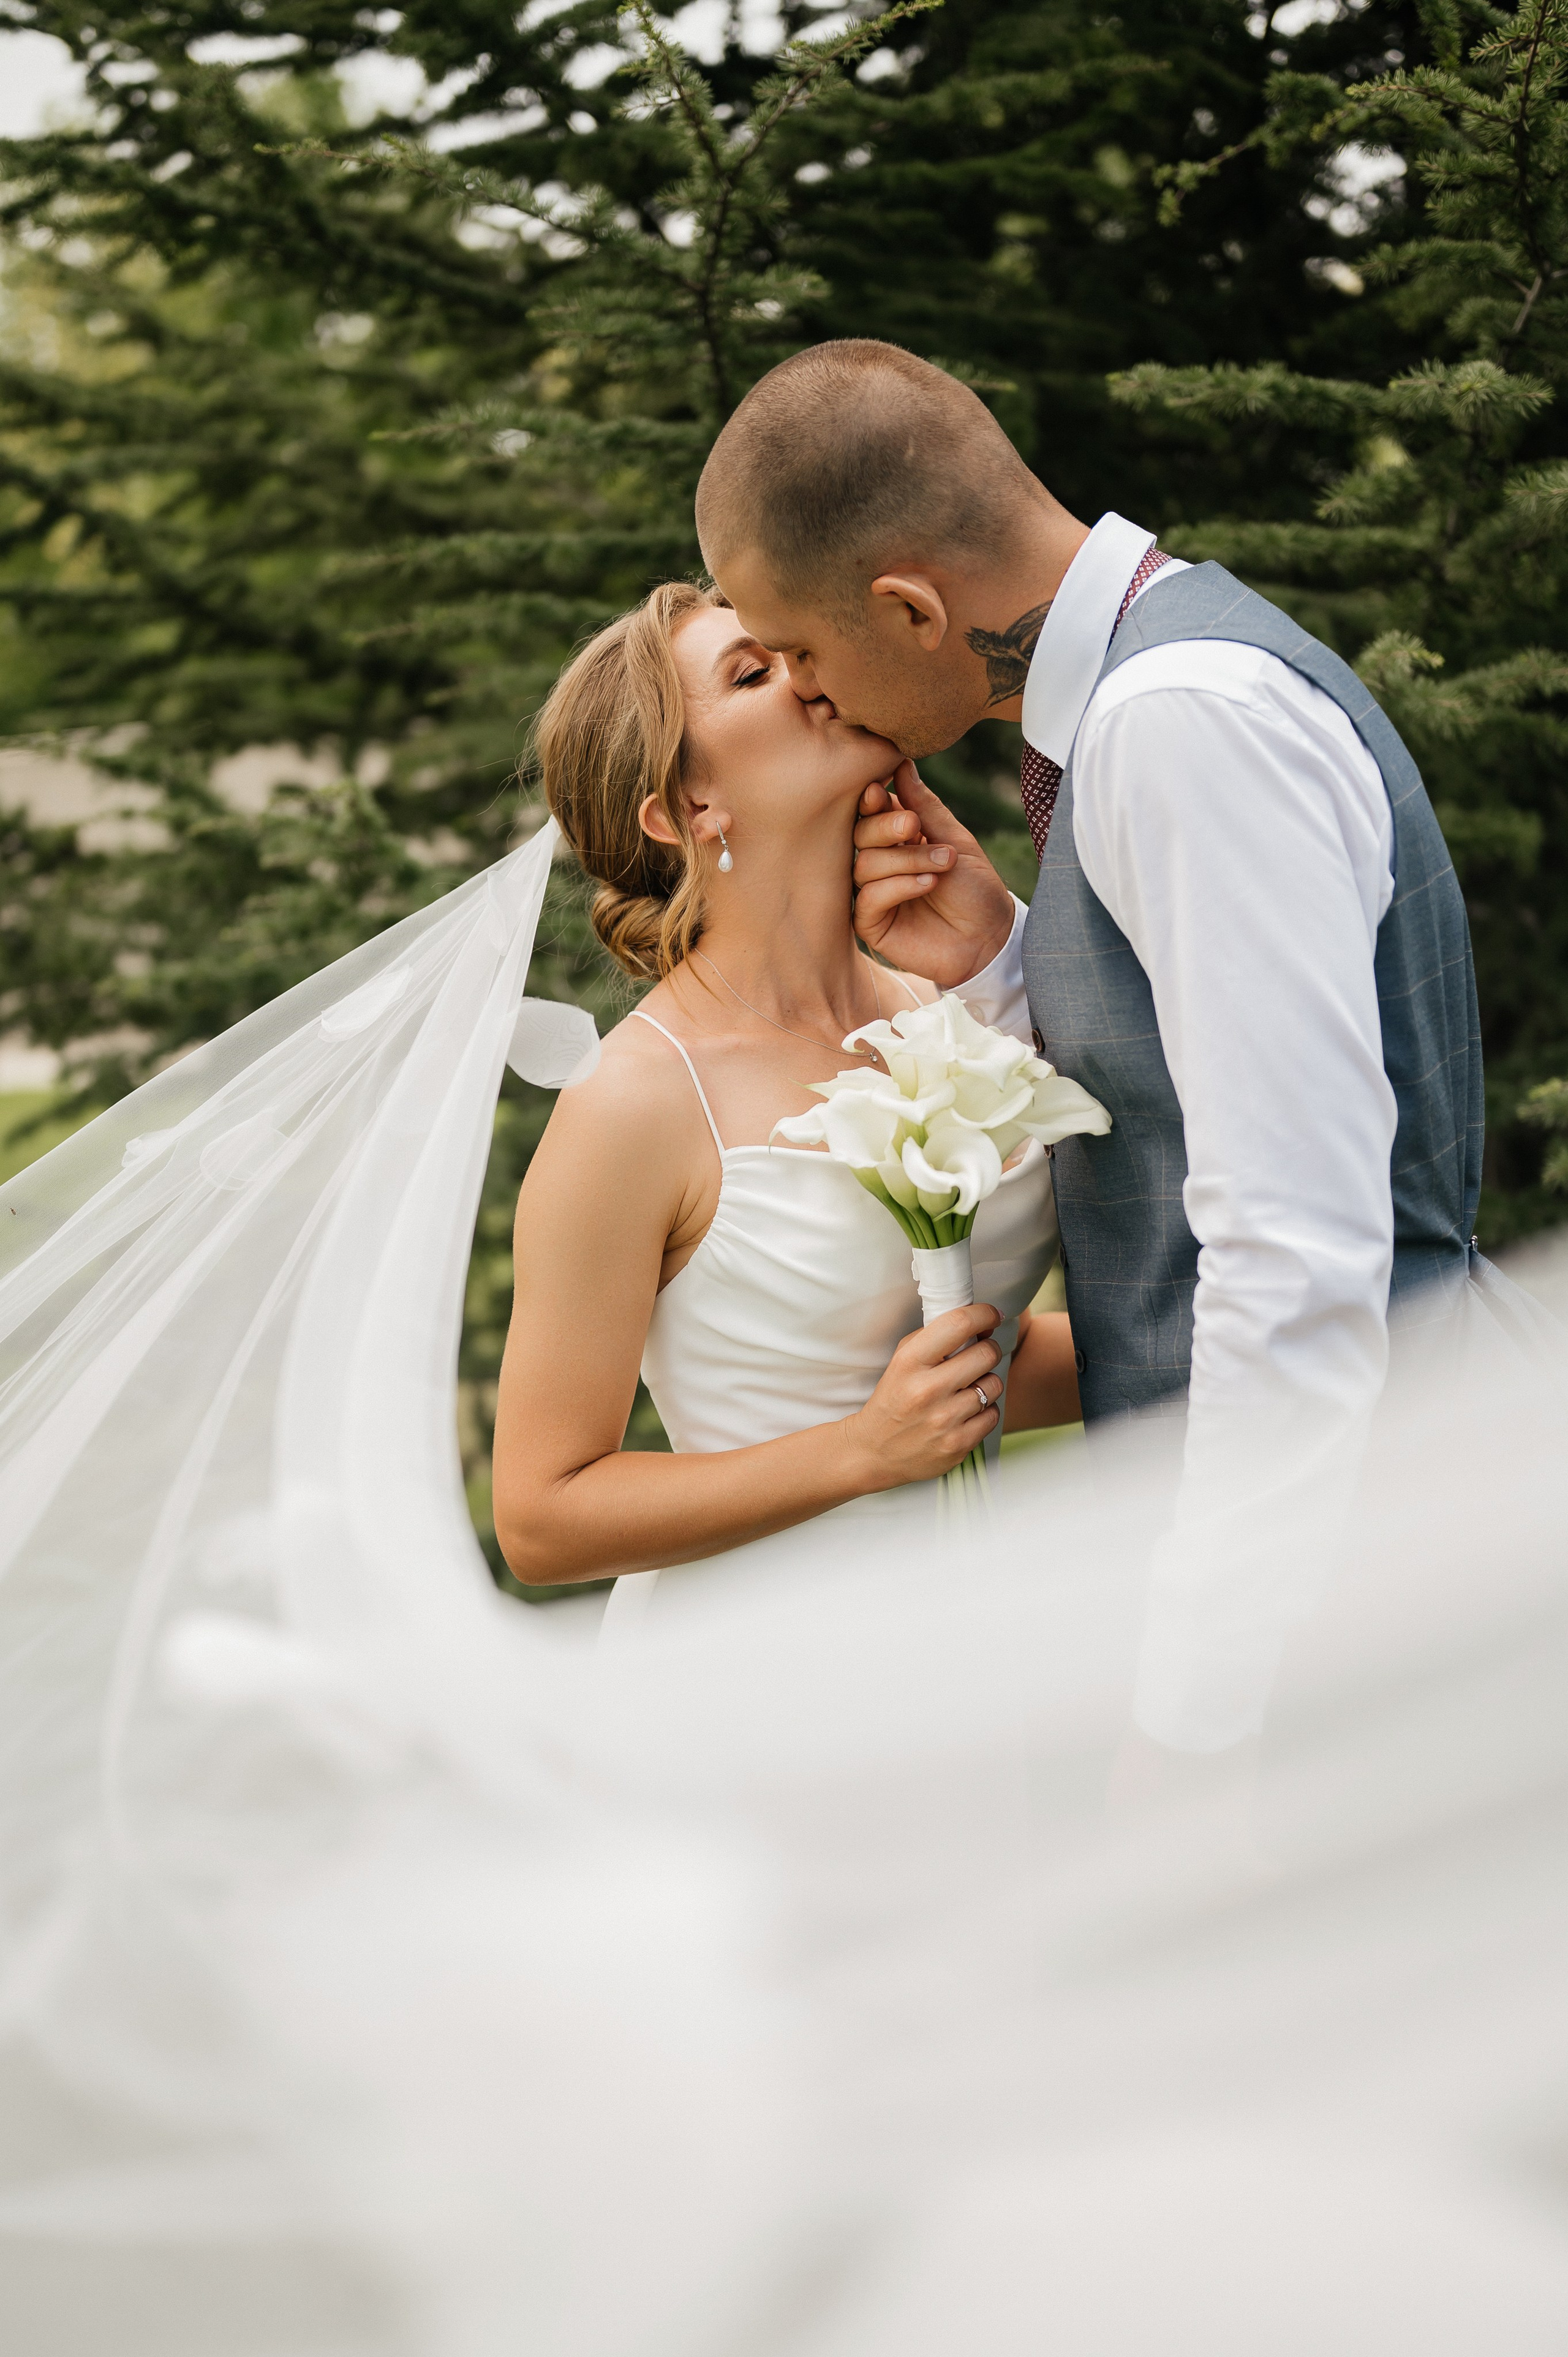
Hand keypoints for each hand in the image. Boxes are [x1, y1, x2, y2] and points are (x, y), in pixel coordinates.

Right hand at [843, 1304, 1001, 1490]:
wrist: (874, 1451)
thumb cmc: (893, 1400)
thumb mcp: (901, 1361)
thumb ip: (933, 1338)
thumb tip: (977, 1323)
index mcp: (910, 1362)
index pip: (958, 1324)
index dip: (984, 1314)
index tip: (991, 1316)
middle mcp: (927, 1390)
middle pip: (986, 1354)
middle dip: (988, 1350)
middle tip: (980, 1355)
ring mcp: (944, 1420)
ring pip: (994, 1385)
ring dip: (986, 1383)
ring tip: (968, 1389)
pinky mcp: (958, 1445)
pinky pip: (993, 1415)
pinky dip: (985, 1411)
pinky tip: (967, 1412)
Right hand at [853, 759, 1015, 989]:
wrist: (991, 939)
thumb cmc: (976, 889)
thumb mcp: (955, 839)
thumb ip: (925, 806)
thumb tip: (900, 763)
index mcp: (898, 841)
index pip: (870, 813)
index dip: (871, 800)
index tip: (882, 791)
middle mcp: (881, 865)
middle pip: (860, 834)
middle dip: (886, 826)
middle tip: (914, 827)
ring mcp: (875, 895)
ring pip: (865, 864)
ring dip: (905, 860)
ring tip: (941, 865)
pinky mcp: (873, 925)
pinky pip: (868, 898)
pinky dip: (897, 886)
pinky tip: (927, 886)